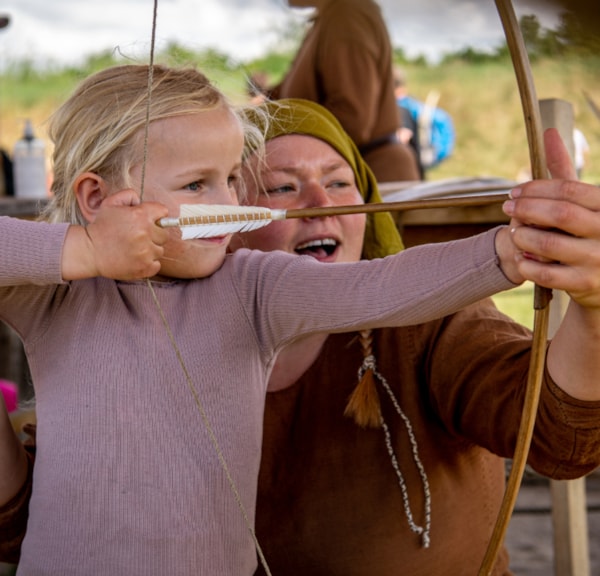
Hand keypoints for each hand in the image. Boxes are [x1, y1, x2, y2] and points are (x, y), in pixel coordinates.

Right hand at [63, 190, 168, 280]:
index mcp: (140, 216)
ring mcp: (146, 253)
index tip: (149, 220)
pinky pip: (157, 264)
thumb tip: (141, 201)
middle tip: (138, 236)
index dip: (156, 215)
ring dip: (150, 249)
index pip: (163, 212)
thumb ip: (128, 196)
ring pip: (160, 250)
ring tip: (134, 249)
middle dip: (154, 234)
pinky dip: (149, 263)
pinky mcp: (145, 268)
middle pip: (164, 233)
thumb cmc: (101, 227)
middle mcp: (145, 233)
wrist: (89, 252)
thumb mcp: (111, 204)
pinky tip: (136, 259)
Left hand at [502, 128, 599, 308]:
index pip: (569, 190)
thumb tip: (549, 131)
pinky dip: (526, 263)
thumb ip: (564, 170)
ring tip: (515, 232)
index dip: (536, 188)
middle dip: (526, 209)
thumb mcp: (582, 201)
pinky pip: (545, 272)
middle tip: (506, 206)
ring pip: (548, 243)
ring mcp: (598, 259)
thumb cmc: (587, 232)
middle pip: (558, 214)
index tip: (514, 191)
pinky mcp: (585, 284)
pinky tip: (521, 257)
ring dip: (524, 236)